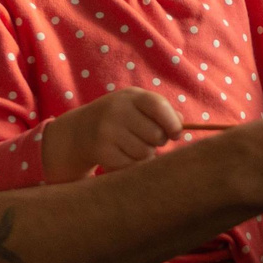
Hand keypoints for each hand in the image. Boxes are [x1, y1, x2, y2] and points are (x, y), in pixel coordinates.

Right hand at [42, 87, 182, 181]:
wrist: (81, 130)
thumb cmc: (121, 116)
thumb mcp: (137, 105)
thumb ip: (161, 110)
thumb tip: (181, 123)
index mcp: (131, 96)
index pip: (158, 107)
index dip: (172, 122)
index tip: (176, 133)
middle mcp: (117, 112)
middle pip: (156, 135)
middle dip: (158, 141)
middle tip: (148, 138)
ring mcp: (107, 132)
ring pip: (146, 153)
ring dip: (145, 154)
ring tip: (133, 145)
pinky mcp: (102, 152)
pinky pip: (132, 165)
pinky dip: (132, 164)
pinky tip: (122, 154)